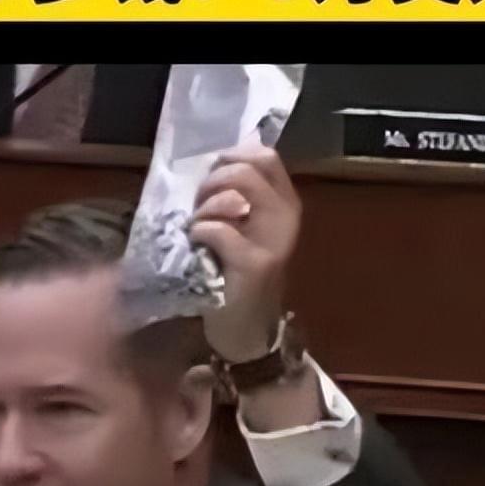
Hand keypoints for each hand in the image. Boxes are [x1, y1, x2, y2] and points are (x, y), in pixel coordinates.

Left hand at [189, 141, 300, 362]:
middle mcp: (286, 216)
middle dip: (212, 182)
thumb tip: (217, 158)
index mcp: (285, 202)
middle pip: (246, 168)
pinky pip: (217, 229)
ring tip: (198, 228)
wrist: (247, 330)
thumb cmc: (236, 274)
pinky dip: (199, 232)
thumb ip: (237, 194)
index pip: (264, 155)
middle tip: (200, 206)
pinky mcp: (255, 264)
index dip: (231, 157)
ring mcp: (273, 240)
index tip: (213, 178)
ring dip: (204, 208)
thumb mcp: (244, 227)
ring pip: (233, 194)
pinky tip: (198, 246)